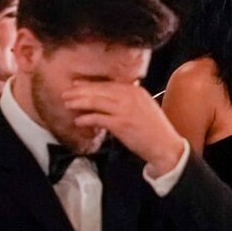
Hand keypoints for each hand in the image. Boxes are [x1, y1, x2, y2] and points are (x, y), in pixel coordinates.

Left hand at [60, 82, 186, 175]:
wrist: (165, 146)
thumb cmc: (155, 130)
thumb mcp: (145, 107)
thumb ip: (130, 99)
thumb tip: (110, 97)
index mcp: (136, 91)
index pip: (108, 84)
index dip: (90, 84)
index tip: (77, 85)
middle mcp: (130, 97)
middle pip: (99, 90)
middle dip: (80, 91)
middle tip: (66, 93)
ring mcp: (125, 110)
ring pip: (96, 102)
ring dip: (79, 102)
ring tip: (68, 104)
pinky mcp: (120, 124)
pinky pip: (98, 118)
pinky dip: (86, 119)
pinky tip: (78, 120)